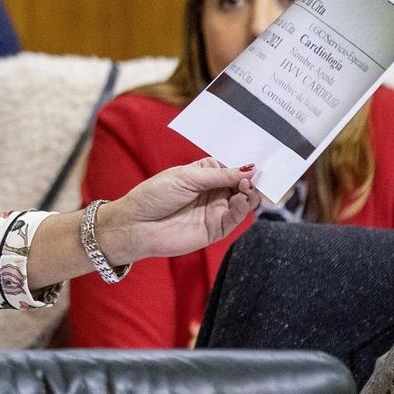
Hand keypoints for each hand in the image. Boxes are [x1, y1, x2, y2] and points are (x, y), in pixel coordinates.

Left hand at [97, 158, 256, 264]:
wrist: (137, 224)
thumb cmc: (155, 195)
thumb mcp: (188, 177)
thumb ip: (220, 175)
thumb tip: (250, 168)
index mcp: (206, 174)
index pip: (232, 168)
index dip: (245, 166)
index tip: (257, 163)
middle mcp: (214, 192)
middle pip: (242, 185)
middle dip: (251, 180)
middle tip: (252, 177)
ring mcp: (215, 210)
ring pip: (243, 202)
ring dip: (249, 194)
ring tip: (246, 187)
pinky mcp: (215, 229)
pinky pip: (235, 219)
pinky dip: (242, 209)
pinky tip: (240, 200)